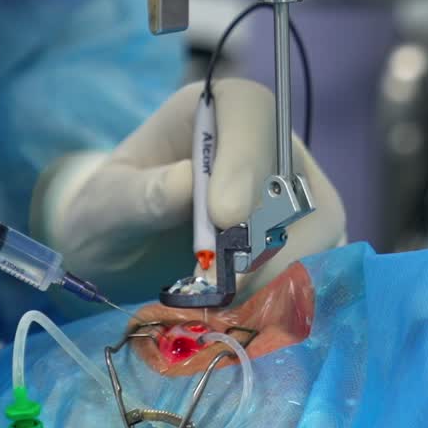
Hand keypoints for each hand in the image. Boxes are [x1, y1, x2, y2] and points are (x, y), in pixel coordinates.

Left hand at [33, 78, 344, 303]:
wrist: (120, 256)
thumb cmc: (110, 214)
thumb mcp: (107, 203)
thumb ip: (142, 193)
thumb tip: (188, 182)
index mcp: (214, 111)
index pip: (252, 114)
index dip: (245, 161)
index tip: (224, 217)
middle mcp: (266, 144)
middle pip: (295, 176)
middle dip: (264, 236)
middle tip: (225, 284)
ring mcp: (293, 194)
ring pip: (320, 225)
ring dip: (279, 273)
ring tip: (227, 305)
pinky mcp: (304, 242)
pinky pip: (321, 265)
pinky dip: (289, 295)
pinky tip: (247, 316)